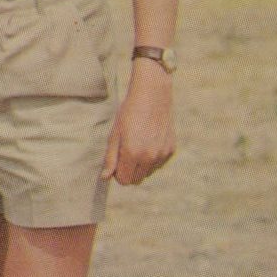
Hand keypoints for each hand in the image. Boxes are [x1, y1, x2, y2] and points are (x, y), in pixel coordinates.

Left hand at [101, 61, 175, 185]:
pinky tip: (150, 140)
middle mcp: (149, 157)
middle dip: (129, 171)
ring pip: (148, 173)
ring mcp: (162, 154)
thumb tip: (105, 178)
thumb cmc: (129, 113)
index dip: (118, 173)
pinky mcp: (171, 149)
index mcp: (132, 153)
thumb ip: (110, 158)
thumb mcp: (115, 134)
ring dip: (142, 165)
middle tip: (126, 152)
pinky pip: (158, 163)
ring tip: (139, 143)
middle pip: (136, 180)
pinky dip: (153, 158)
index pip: (124, 180)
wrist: (152, 95)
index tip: (117, 161)